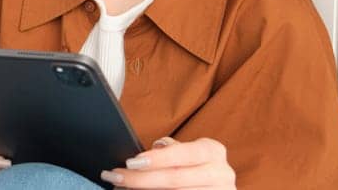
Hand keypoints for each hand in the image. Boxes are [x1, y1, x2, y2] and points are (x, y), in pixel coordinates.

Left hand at [100, 136, 235, 188]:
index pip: (183, 153)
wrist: (212, 189)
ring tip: (121, 188)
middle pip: (176, 178)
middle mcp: (221, 173)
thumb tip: (149, 152)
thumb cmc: (194, 169)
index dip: (156, 159)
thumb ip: (171, 151)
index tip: (130, 163)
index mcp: (213, 151)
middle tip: (116, 177)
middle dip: (142, 179)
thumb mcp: (187, 154)